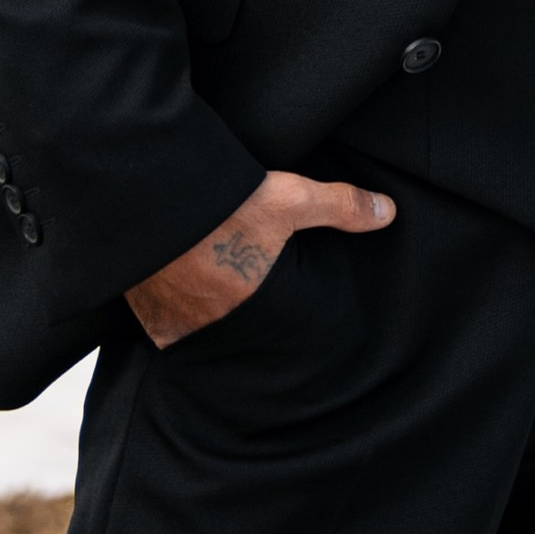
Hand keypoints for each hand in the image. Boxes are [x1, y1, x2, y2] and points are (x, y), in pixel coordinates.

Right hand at [125, 168, 394, 347]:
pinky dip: (174, 317)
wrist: (150, 195)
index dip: (285, 329)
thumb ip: (340, 207)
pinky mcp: (145, 315)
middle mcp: (212, 329)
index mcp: (253, 309)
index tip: (287, 320)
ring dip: (210, 323)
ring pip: (200, 336)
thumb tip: (389, 213)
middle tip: (252, 307)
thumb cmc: (224, 202)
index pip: (277, 337)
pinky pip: (164, 328)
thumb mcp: (290, 197)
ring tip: (218, 303)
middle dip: (248, 327)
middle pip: (238, 338)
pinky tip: (179, 299)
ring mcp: (175, 326)